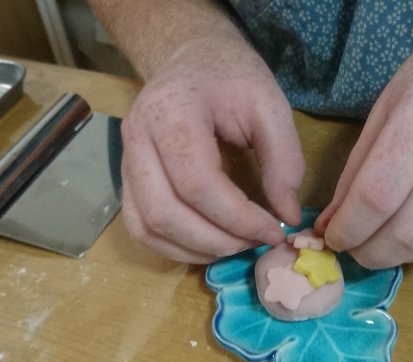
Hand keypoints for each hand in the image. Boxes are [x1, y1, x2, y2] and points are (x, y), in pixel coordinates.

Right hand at [120, 37, 303, 262]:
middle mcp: (136, 137)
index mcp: (171, 112)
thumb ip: (284, 160)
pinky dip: (174, 247)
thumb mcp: (270, 106)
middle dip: (216, 240)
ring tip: (237, 245)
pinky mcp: (127, 178)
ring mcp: (125, 160)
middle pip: (165, 212)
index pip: (197, 182)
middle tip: (255, 242)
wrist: (193, 60)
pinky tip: (210, 245)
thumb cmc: (233, 79)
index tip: (273, 231)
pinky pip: (140, 227)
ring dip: (195, 249)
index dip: (237, 218)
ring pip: (148, 226)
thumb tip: (286, 216)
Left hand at [315, 24, 412, 268]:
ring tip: (378, 245)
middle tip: (352, 248)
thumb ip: (359, 164)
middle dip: (370, 252)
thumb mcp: (389, 102)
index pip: (378, 193)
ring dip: (397, 256)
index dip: (348, 227)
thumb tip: (333, 221)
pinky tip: (411, 230)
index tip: (332, 237)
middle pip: (409, 230)